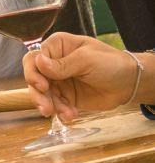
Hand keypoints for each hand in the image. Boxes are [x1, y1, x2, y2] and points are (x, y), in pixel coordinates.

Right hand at [23, 32, 139, 120]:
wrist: (130, 84)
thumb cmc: (110, 63)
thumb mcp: (86, 60)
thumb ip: (62, 64)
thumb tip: (38, 62)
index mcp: (57, 47)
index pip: (34, 58)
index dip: (33, 72)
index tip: (42, 85)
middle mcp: (53, 63)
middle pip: (34, 77)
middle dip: (38, 94)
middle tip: (46, 108)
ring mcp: (59, 80)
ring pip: (43, 94)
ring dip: (49, 105)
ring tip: (63, 114)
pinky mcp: (66, 96)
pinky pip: (56, 104)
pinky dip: (61, 111)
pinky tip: (70, 115)